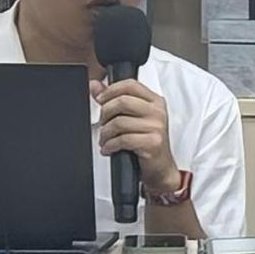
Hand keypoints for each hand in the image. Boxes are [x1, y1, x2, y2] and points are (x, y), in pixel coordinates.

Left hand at [90, 78, 179, 193]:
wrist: (160, 168)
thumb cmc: (146, 142)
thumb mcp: (132, 118)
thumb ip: (113, 99)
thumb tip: (94, 86)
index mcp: (154, 101)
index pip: (130, 85)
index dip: (110, 90)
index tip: (100, 100)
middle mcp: (157, 112)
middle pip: (122, 101)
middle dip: (105, 113)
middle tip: (103, 124)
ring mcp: (156, 127)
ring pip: (119, 122)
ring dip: (105, 133)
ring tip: (105, 140)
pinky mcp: (152, 143)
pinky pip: (123, 140)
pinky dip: (110, 145)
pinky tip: (109, 148)